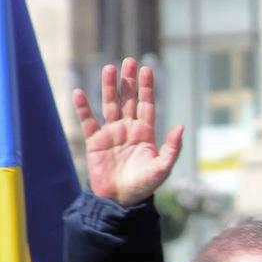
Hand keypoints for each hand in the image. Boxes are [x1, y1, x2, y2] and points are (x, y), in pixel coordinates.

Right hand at [75, 57, 184, 205]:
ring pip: (109, 105)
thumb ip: (172, 148)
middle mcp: (128, 130)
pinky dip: (83, 108)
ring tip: (109, 68)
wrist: (120, 200)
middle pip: (128, 100)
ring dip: (109, 87)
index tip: (147, 69)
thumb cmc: (144, 186)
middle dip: (129, 81)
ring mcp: (111, 134)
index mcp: (145, 134)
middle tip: (129, 61)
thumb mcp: (162, 168)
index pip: (146, 105)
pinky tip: (80, 92)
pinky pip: (88, 121)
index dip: (147, 88)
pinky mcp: (95, 141)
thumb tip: (181, 126)